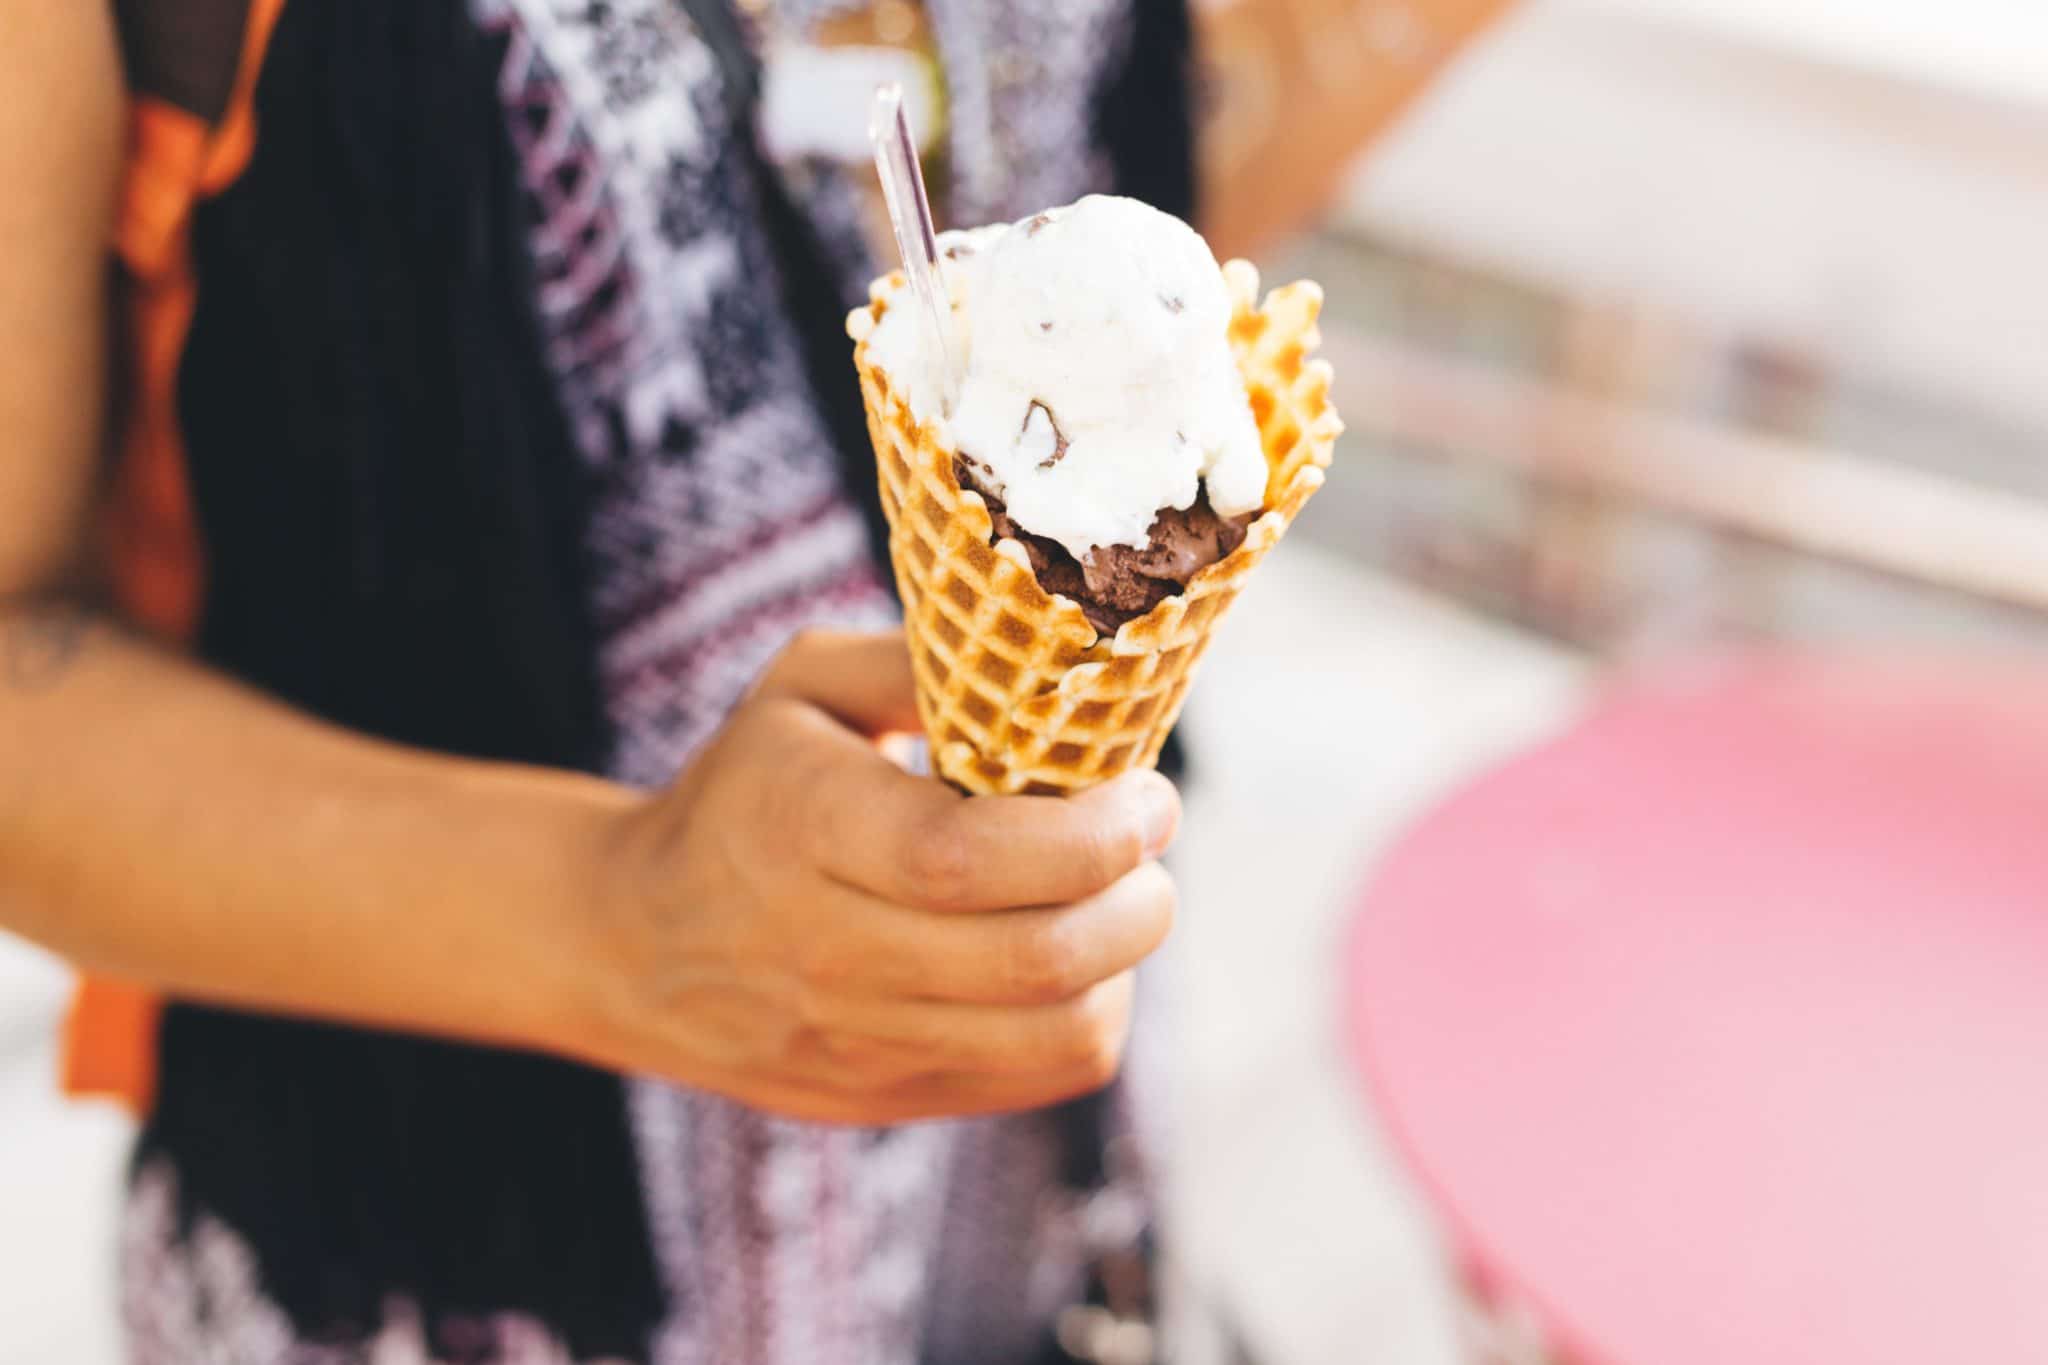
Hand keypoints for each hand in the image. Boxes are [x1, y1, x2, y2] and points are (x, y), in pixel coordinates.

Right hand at [583, 629, 1181, 1123]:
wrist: (637, 942)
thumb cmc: (746, 790)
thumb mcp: (800, 688)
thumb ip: (917, 661)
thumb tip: (1054, 656)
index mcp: (804, 828)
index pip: (967, 860)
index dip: (1086, 834)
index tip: (1147, 795)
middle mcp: (826, 950)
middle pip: (1033, 957)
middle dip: (1137, 897)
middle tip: (1151, 843)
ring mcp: (858, 1043)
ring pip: (1054, 1031)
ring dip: (1123, 959)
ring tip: (1116, 899)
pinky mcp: (888, 1099)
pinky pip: (1041, 1077)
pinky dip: (1088, 1015)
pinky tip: (1070, 960)